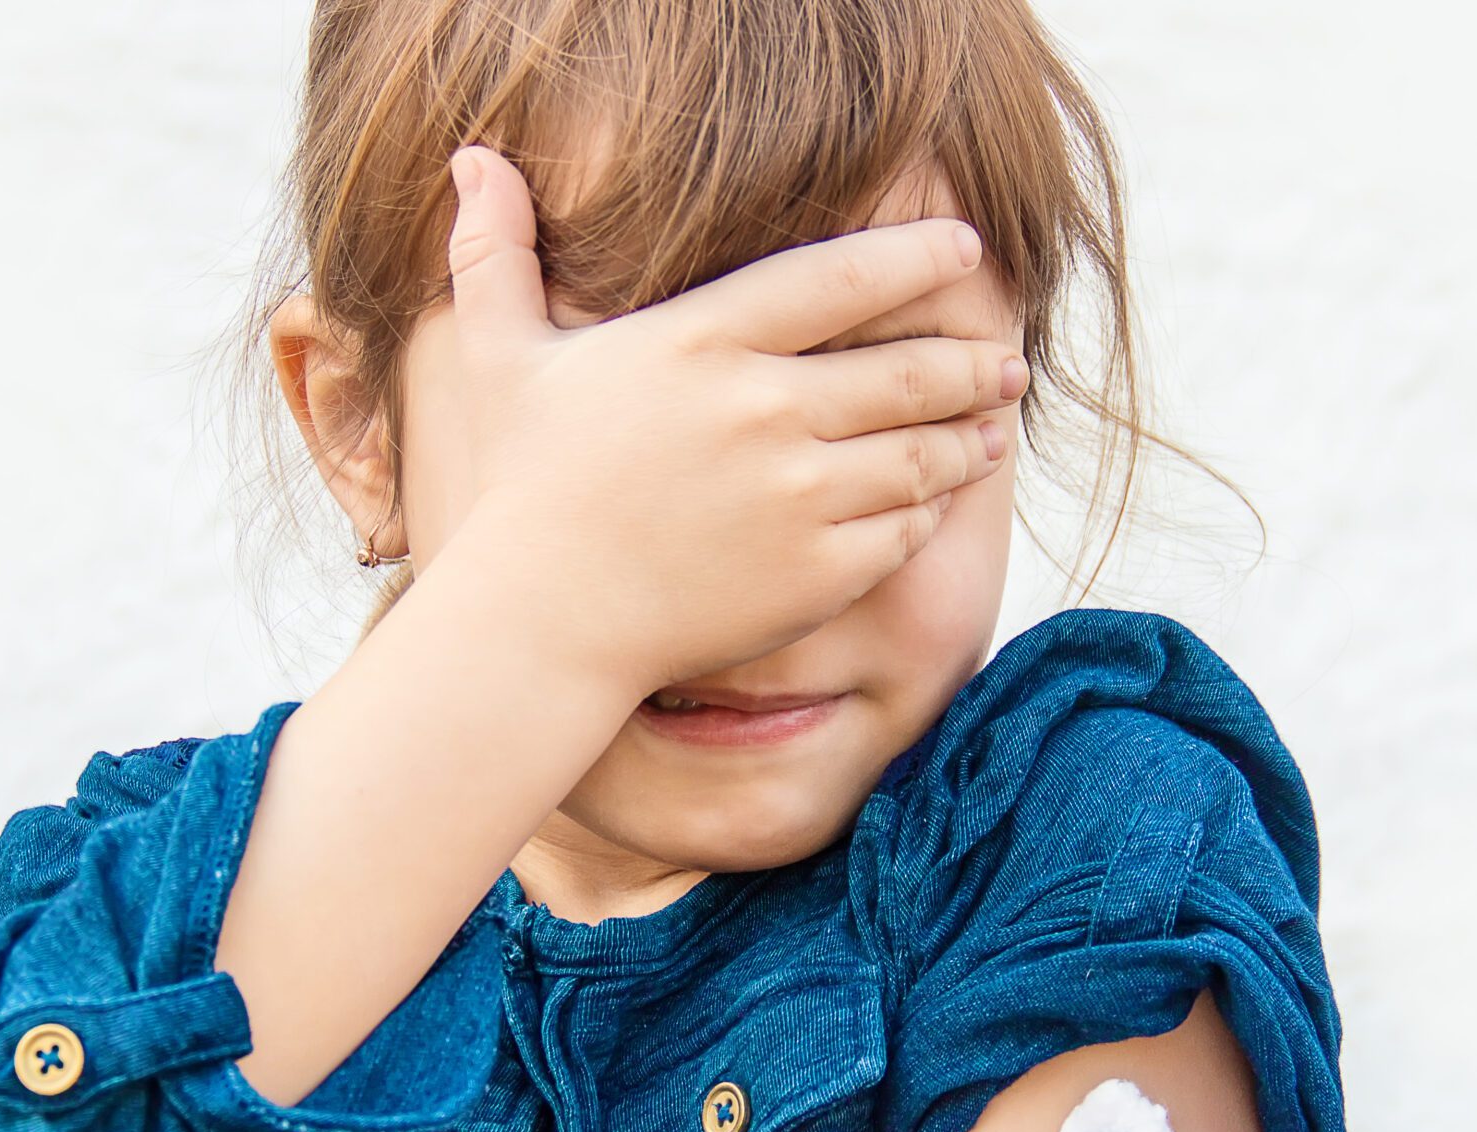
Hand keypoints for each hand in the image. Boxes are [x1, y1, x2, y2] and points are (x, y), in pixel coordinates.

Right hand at [439, 144, 1021, 695]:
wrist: (545, 624)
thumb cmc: (523, 490)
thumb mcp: (501, 359)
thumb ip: (498, 256)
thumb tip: (472, 162)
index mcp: (704, 341)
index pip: (845, 276)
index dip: (919, 256)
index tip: (964, 249)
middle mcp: (765, 409)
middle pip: (909, 367)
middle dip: (973, 359)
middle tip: (1003, 357)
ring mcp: (800, 495)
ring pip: (923, 451)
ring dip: (969, 435)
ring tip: (991, 424)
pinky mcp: (818, 572)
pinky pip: (905, 528)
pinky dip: (931, 508)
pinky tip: (940, 496)